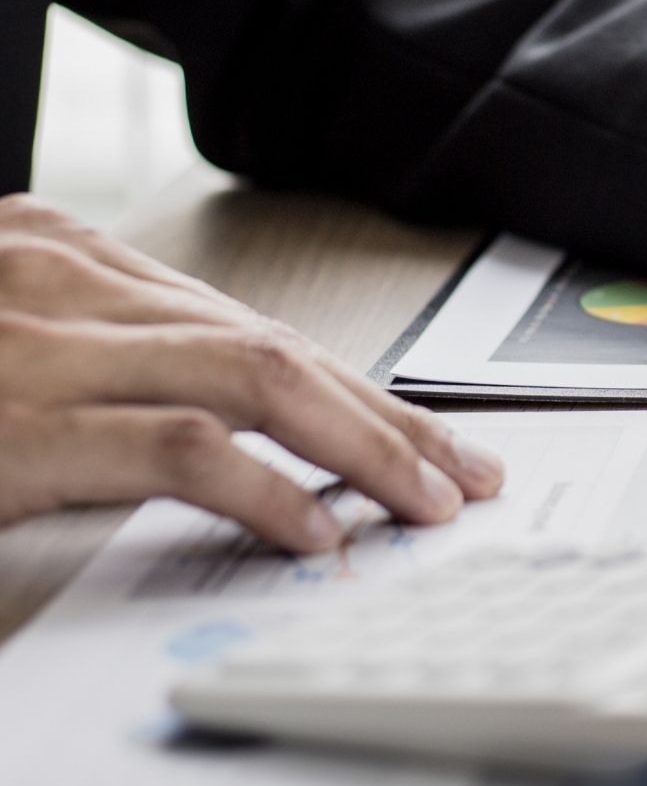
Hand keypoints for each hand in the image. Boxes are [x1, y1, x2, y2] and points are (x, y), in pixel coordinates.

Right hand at [0, 195, 502, 551]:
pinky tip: (315, 528)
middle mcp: (74, 281)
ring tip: (424, 502)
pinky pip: (182, 447)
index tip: (426, 434)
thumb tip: (207, 417)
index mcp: (73, 257)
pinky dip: (264, 488)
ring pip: (259, 379)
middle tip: (464, 471)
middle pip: (276, 346)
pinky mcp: (27, 424)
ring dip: (361, 446)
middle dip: (385, 417)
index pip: (251, 325)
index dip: (352, 386)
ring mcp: (53, 348)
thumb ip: (95, 357)